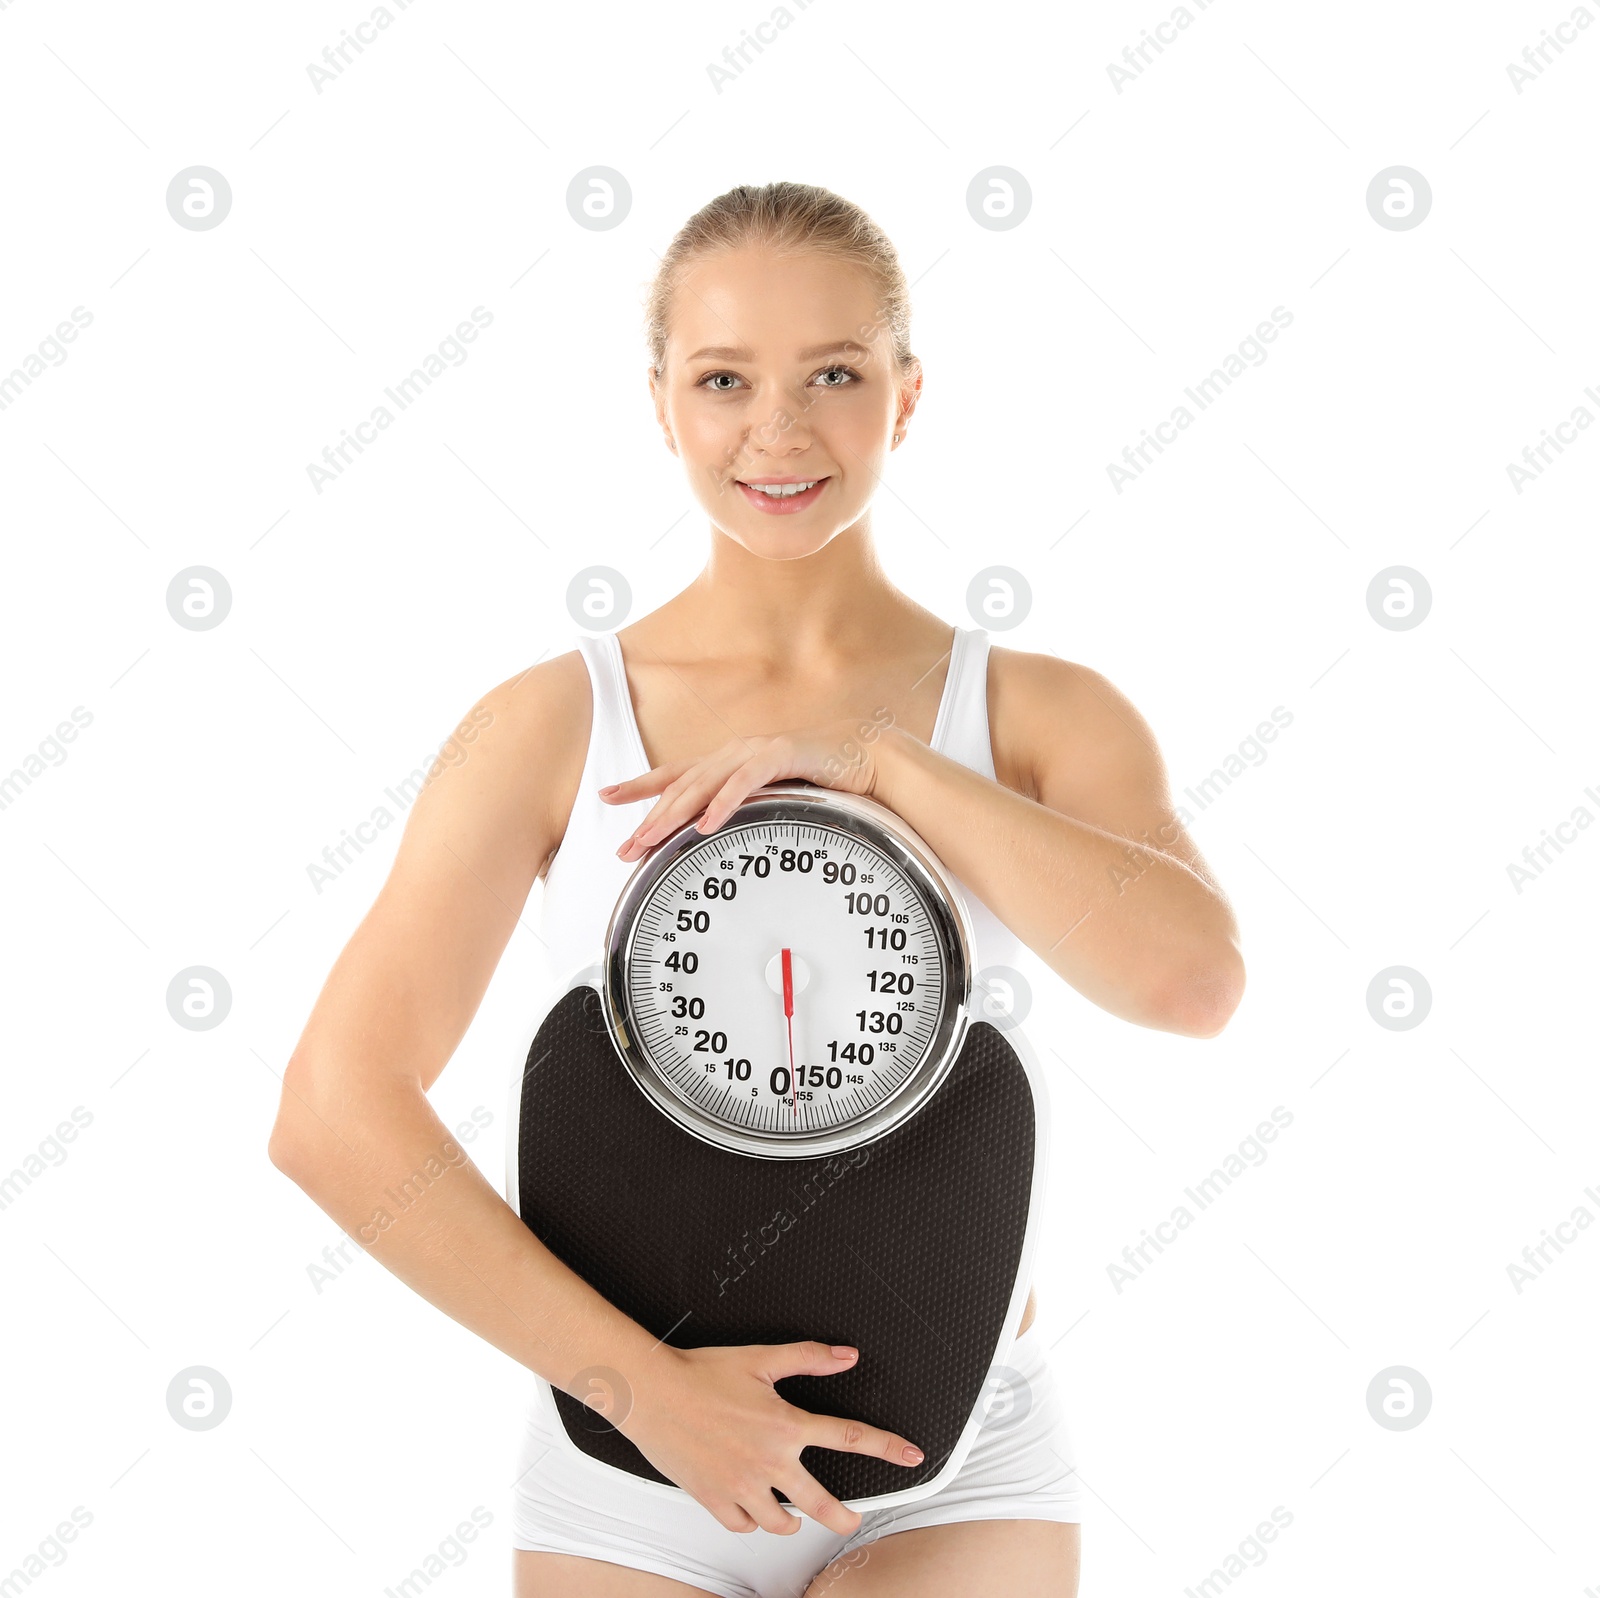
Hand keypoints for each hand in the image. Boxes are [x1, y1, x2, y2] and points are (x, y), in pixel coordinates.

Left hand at [602, 718, 899, 861]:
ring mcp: (757, 752)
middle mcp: (736, 753)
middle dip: (649, 817)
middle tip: (626, 846)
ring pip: (704, 783)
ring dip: (675, 813)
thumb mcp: (773, 798)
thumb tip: (717, 836)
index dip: (639, 785)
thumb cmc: (823, 779)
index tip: (607, 797)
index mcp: (730, 762)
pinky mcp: (783, 755)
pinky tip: (706, 823)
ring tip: (652, 838)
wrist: (868, 756)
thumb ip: (745, 811)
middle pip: (681, 786)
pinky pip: (746, 781)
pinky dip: (723, 802)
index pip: (675, 775)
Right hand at [615, 1339, 923, 1535]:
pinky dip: (752, 1521)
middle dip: (844, 1517)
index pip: (848, 1437)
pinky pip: (744, 1526)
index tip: (911, 1457)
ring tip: (794, 1513)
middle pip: (820, 1504)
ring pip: (780, 1522)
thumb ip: (808, 1358)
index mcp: (785, 1425)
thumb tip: (846, 1356)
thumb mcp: (761, 1358)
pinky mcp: (714, 1500)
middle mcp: (768, 1462)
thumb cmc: (702, 1373)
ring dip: (792, 1520)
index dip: (885, 1447)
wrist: (652, 1392)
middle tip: (852, 1521)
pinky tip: (753, 1509)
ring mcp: (741, 1486)